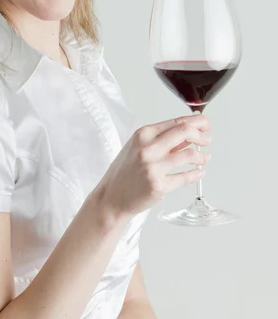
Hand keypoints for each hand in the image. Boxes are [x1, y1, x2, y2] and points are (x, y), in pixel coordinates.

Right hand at [96, 113, 211, 219]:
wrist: (111, 197)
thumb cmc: (124, 172)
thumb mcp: (137, 147)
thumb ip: (162, 140)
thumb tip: (188, 134)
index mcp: (143, 134)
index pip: (176, 122)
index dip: (196, 122)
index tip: (205, 125)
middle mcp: (148, 148)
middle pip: (185, 132)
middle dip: (201, 135)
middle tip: (207, 140)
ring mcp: (154, 167)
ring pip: (189, 155)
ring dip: (202, 156)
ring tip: (204, 158)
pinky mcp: (159, 186)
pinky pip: (186, 178)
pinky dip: (197, 174)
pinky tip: (199, 172)